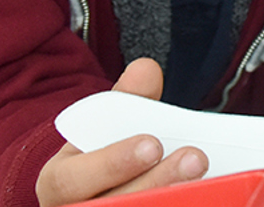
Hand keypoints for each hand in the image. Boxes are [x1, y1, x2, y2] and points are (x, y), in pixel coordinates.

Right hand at [35, 58, 209, 205]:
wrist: (92, 193)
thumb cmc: (97, 160)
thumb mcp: (103, 131)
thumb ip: (125, 101)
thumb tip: (146, 69)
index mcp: (59, 183)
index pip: (72, 179)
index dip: (112, 163)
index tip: (152, 144)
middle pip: (110, 206)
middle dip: (156, 181)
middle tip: (194, 158)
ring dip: (171, 195)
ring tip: (203, 173)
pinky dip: (181, 203)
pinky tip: (204, 194)